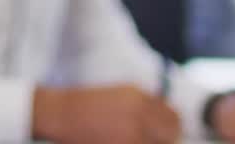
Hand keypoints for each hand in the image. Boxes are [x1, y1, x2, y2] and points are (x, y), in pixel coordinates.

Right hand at [32, 85, 180, 143]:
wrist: (61, 114)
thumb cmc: (86, 105)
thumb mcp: (118, 95)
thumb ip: (143, 105)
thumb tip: (166, 121)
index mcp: (139, 97)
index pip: (173, 116)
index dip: (172, 126)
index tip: (168, 131)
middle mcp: (139, 113)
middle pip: (171, 133)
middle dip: (166, 138)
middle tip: (156, 140)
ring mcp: (133, 133)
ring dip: (152, 143)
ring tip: (136, 139)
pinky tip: (127, 141)